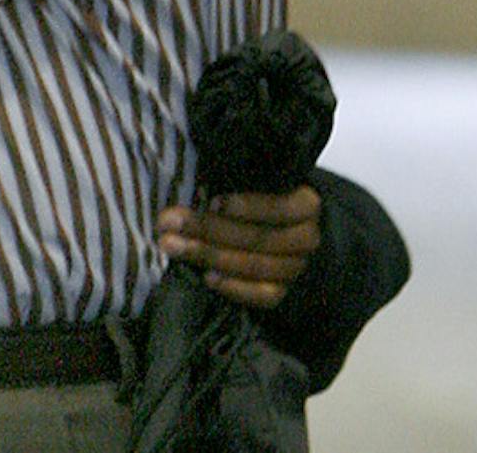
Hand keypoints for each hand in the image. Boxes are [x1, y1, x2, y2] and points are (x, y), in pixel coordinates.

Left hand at [157, 182, 322, 308]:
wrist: (284, 233)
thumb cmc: (258, 200)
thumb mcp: (256, 184)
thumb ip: (237, 181)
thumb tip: (199, 183)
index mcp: (307, 204)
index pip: (281, 207)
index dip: (247, 206)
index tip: (213, 201)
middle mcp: (308, 238)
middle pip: (258, 238)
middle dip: (208, 229)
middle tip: (168, 222)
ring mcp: (297, 268)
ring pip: (255, 266)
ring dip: (209, 256)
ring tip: (172, 246)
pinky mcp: (284, 293)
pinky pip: (262, 295)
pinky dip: (234, 287)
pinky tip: (206, 277)